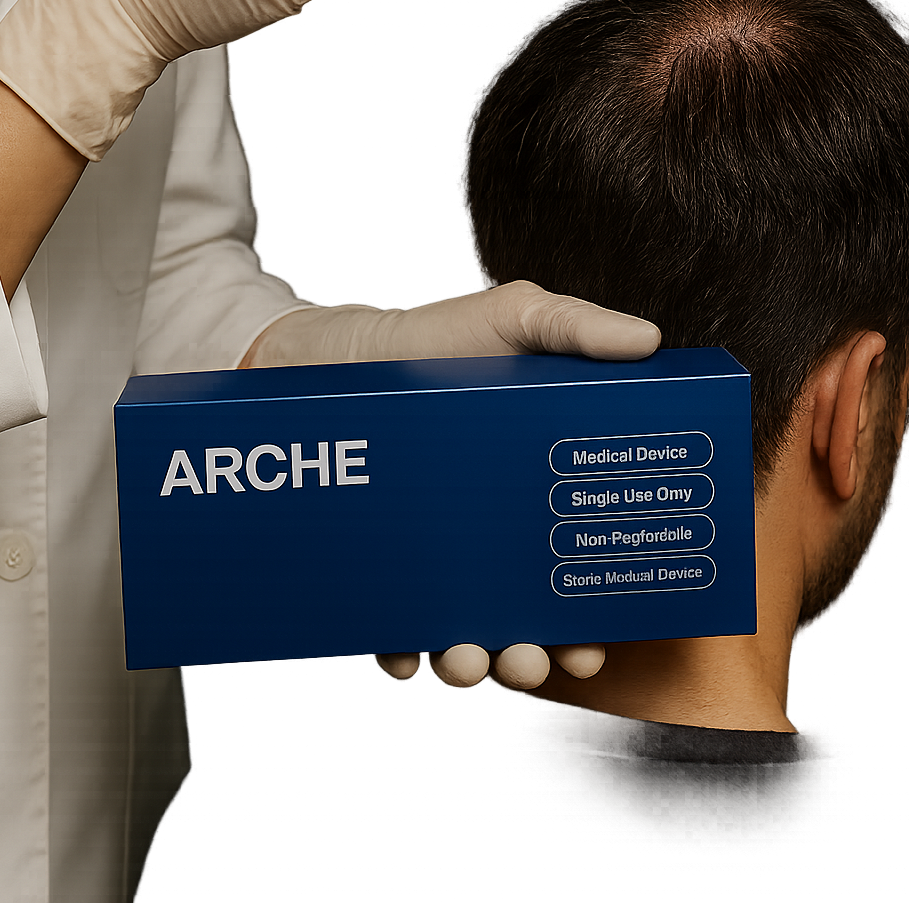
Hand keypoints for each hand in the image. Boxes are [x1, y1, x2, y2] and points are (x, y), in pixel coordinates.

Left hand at [248, 282, 657, 692]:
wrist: (337, 354)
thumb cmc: (432, 341)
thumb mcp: (511, 320)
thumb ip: (575, 327)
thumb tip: (648, 341)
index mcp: (533, 496)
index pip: (576, 569)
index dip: (596, 610)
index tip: (603, 633)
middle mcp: (487, 540)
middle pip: (525, 620)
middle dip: (537, 655)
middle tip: (538, 657)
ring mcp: (431, 560)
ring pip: (460, 638)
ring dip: (472, 664)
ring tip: (470, 657)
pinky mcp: (374, 569)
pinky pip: (386, 630)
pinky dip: (398, 651)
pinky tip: (404, 651)